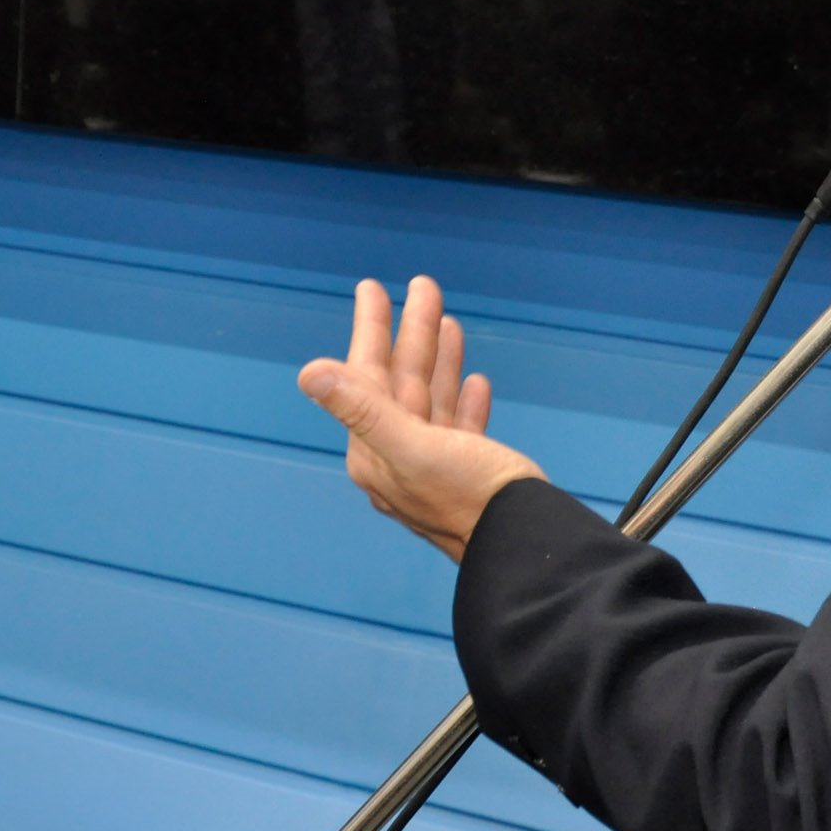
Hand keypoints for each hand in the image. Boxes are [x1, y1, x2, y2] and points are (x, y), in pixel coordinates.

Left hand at [299, 276, 545, 561]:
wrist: (522, 544)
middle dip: (412, 333)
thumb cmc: (468, 495)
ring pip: (432, 399)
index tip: (373, 289)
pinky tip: (476, 381)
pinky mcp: (470, 474)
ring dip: (439, 359)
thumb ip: (362, 408)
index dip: (370, 330)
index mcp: (377, 452)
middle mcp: (399, 458)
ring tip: (449, 320)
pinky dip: (465, 401)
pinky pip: (461, 427)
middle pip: (401, 382)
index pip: (366, 377)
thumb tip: (308, 373)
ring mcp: (435, 467)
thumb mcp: (412, 447)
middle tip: (423, 286)